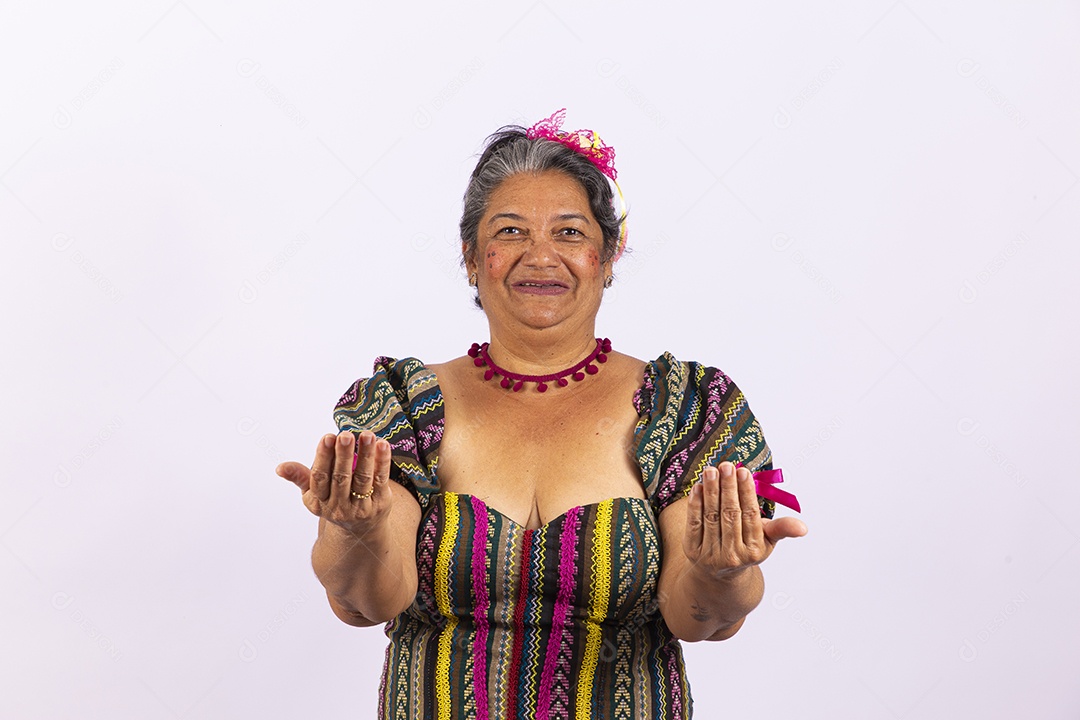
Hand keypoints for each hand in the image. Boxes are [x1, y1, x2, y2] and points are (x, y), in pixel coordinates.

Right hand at [276, 430, 393, 535]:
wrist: (359, 529)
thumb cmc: (333, 500)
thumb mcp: (313, 493)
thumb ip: (299, 477)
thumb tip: (280, 468)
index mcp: (319, 502)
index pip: (320, 477)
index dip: (323, 457)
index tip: (327, 437)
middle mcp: (339, 507)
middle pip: (341, 478)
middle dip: (343, 455)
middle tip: (345, 435)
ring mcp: (361, 507)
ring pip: (363, 478)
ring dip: (366, 455)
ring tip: (367, 435)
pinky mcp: (380, 504)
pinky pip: (381, 480)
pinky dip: (382, 462)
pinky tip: (382, 445)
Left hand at [684, 462, 806, 578]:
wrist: (720, 573)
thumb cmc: (747, 547)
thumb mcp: (767, 540)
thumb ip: (782, 529)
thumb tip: (803, 528)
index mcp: (754, 551)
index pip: (750, 516)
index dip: (746, 493)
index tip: (743, 471)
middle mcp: (733, 555)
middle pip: (730, 514)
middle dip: (728, 488)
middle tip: (726, 466)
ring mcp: (711, 555)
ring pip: (711, 516)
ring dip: (711, 491)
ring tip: (711, 470)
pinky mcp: (692, 551)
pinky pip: (694, 523)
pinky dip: (695, 504)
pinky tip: (698, 486)